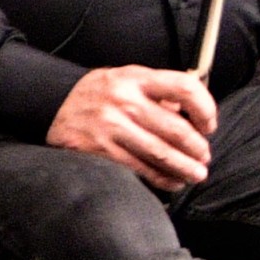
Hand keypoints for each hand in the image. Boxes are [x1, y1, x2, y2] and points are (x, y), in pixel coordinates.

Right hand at [49, 63, 217, 190]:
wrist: (52, 105)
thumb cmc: (99, 94)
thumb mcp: (126, 80)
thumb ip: (158, 94)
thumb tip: (194, 117)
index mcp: (135, 78)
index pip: (184, 88)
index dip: (205, 109)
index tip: (207, 124)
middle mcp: (123, 101)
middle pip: (177, 129)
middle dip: (198, 148)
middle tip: (204, 156)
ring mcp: (111, 127)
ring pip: (162, 154)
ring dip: (186, 168)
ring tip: (196, 173)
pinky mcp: (101, 150)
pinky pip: (141, 169)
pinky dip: (163, 179)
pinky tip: (172, 181)